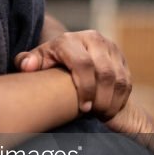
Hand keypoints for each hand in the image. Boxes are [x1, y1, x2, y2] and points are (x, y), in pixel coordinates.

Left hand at [15, 30, 130, 118]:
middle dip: (101, 99)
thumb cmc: (49, 61)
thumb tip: (27, 66)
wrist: (69, 50)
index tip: (83, 108)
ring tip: (101, 114)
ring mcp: (110, 48)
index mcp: (70, 39)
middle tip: (93, 114)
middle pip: (105, 73)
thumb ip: (27, 62)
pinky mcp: (122, 58)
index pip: (84, 64)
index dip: (85, 89)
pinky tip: (109, 109)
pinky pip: (127, 82)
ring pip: (119, 79)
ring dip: (112, 101)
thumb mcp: (37, 60)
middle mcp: (93, 39)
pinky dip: (120, 99)